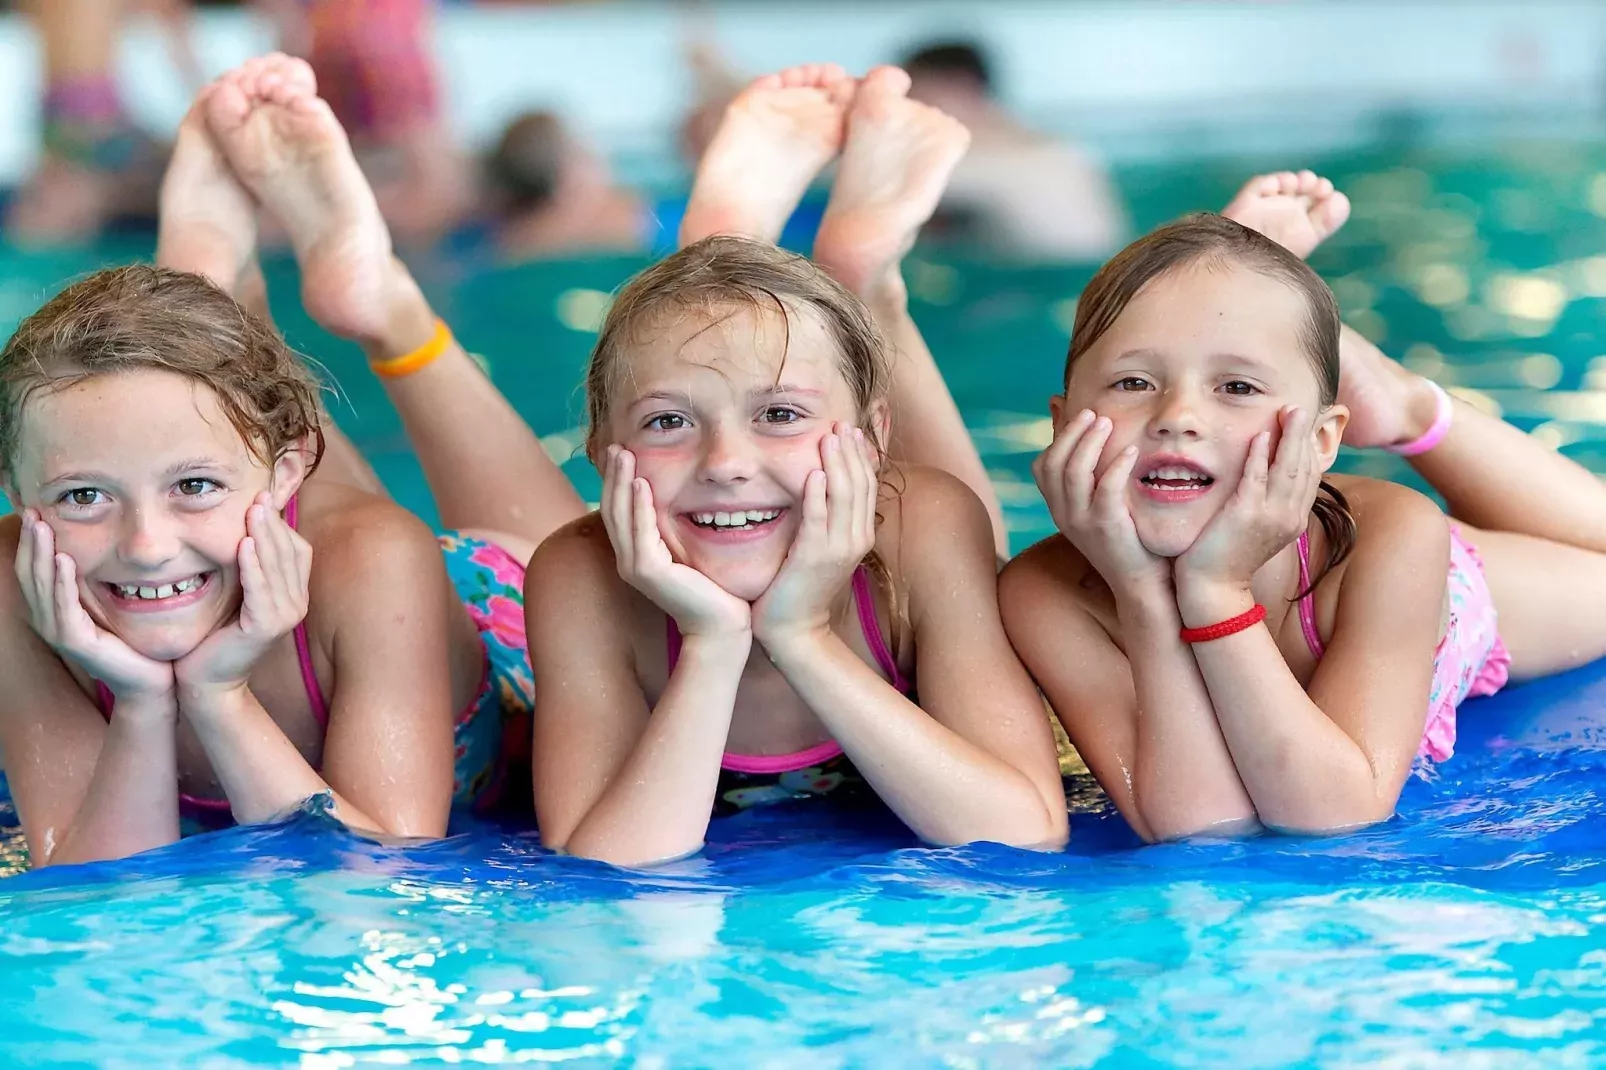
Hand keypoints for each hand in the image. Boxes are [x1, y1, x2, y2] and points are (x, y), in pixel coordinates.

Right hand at [13, 509, 175, 701]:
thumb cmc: (134, 642)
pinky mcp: (75, 641)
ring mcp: (60, 631)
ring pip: (42, 586)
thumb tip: (96, 549)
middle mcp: (50, 620)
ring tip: (40, 527)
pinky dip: (62, 581)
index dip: (32, 542)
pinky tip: (63, 559)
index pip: (36, 570)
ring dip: (41, 554)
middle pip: (31, 573)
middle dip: (31, 542)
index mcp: (56, 610)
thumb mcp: (111, 605)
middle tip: (32, 512)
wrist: (149, 680)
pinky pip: (64, 605)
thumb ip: (98, 583)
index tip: (35, 512)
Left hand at [175, 494, 311, 697]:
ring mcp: (284, 616)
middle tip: (259, 496)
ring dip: (265, 536)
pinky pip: (261, 588)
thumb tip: (244, 529)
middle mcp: (297, 604)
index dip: (281, 524)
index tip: (262, 499)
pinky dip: (253, 565)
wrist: (206, 681)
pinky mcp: (266, 627)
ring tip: (253, 510)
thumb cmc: (216, 636)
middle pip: (289, 552)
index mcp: (294, 595)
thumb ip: (249, 568)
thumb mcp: (238, 595)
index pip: (297, 549)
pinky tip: (242, 544)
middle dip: (273, 523)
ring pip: (277, 566)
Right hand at [600, 446, 750, 638]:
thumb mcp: (690, 552)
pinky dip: (639, 506)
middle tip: (615, 445)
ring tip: (623, 454)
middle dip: (613, 475)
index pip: (619, 510)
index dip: (616, 481)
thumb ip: (678, 531)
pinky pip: (640, 532)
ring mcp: (635, 566)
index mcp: (636, 554)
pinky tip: (641, 483)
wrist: (721, 624)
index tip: (621, 451)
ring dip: (620, 482)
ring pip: (620, 516)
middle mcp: (629, 559)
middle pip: (612, 508)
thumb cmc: (712, 589)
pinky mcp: (649, 571)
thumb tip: (684, 502)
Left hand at [752, 424, 877, 646]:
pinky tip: (814, 473)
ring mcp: (838, 548)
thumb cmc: (801, 587)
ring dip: (838, 463)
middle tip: (840, 423)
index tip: (850, 429)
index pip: (866, 485)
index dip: (860, 455)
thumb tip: (821, 486)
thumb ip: (826, 518)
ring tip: (829, 437)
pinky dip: (818, 495)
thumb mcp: (821, 547)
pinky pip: (819, 519)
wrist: (795, 630)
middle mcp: (856, 538)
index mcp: (860, 534)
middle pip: (860, 484)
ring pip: (844, 495)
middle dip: (851, 451)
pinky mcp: (814, 557)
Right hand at [1033, 409, 1168, 595]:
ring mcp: (1081, 522)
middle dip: (1071, 433)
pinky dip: (1116, 465)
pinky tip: (1130, 451)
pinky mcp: (1106, 527)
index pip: (1042, 466)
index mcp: (1058, 509)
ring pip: (1073, 472)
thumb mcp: (1098, 504)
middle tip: (1093, 413)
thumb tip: (1087, 446)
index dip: (1058, 438)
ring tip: (1108, 423)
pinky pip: (1105, 489)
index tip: (1081, 416)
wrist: (1139, 583)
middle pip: (1053, 464)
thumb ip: (1089, 474)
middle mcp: (1063, 515)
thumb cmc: (1125, 539)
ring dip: (1089, 442)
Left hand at [1178, 407, 1321, 588]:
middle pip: (1304, 467)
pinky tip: (1261, 435)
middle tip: (1299, 408)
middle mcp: (1289, 517)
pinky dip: (1260, 455)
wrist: (1213, 588)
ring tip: (1290, 411)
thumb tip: (1267, 479)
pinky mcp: (1246, 515)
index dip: (1308, 447)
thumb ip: (1267, 504)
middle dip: (1303, 434)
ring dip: (1289, 436)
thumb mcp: (1257, 528)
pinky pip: (1256, 478)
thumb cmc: (1228, 556)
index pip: (1310, 476)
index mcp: (1294, 519)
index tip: (1303, 424)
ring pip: (1287, 468)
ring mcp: (1270, 516)